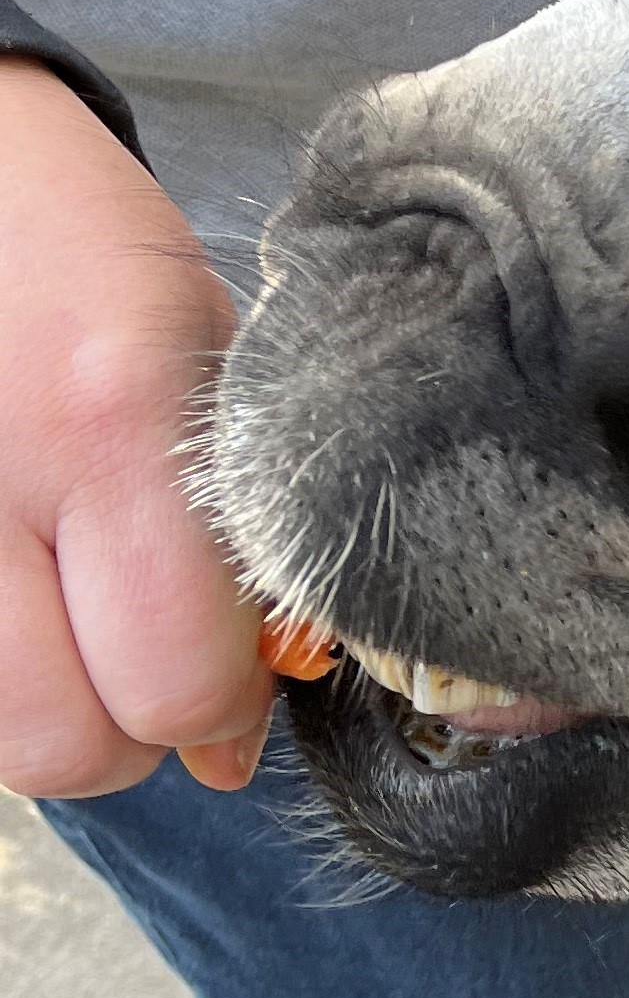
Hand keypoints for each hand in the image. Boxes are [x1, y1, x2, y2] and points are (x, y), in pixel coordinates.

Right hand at [0, 58, 272, 796]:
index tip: (231, 672)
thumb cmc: (81, 251)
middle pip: (65, 745)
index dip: (220, 707)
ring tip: (68, 617)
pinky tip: (13, 592)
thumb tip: (229, 734)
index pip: (176, 685)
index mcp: (110, 423)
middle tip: (141, 660)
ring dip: (44, 712)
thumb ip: (237, 545)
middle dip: (125, 732)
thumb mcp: (202, 364)